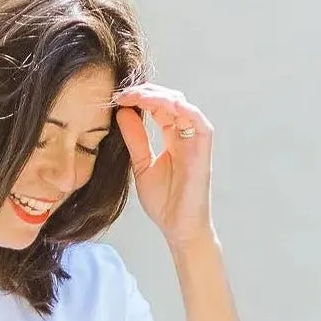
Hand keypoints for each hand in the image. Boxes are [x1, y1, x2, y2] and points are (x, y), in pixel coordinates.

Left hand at [115, 85, 214, 251]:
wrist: (179, 227)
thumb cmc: (165, 202)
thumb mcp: (141, 165)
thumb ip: (134, 139)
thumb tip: (122, 112)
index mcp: (173, 138)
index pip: (158, 107)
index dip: (138, 99)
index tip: (116, 98)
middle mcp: (186, 135)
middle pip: (169, 100)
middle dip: (146, 92)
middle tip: (122, 92)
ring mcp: (196, 140)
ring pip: (181, 104)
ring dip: (158, 96)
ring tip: (135, 95)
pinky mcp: (204, 148)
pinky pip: (197, 119)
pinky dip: (181, 107)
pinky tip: (160, 103)